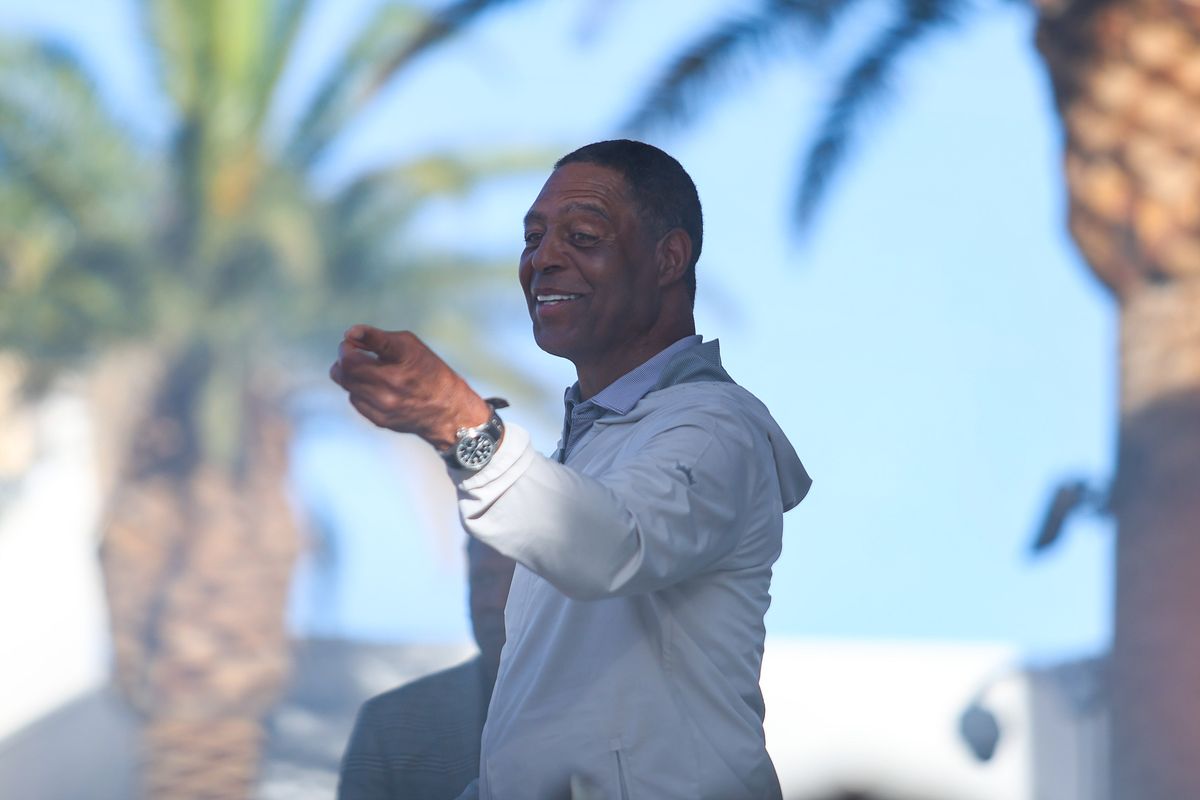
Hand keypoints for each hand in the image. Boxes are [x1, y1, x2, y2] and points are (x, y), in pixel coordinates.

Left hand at [329, 325, 491, 451]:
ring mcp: (383, 405)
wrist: (448, 410)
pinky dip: (359, 389)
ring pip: (345, 383)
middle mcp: (390, 385)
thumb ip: (378, 339)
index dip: (350, 341)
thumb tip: (350, 335)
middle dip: (345, 355)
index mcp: (399, 361)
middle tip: (355, 351)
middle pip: (343, 368)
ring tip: (365, 368)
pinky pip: (354, 398)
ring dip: (349, 371)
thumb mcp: (411, 345)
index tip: (352, 337)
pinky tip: (374, 386)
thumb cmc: (430, 371)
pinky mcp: (379, 419)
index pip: (356, 352)